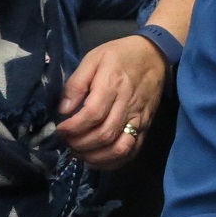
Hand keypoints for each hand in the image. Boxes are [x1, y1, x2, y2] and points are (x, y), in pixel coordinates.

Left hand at [55, 36, 166, 169]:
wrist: (155, 56)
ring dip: (96, 156)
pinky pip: (131, 151)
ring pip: (119, 148)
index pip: (92, 114)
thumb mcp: (93, 58)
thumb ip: (77, 84)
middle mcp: (127, 105)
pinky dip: (113, 161)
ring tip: (79, 153)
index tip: (60, 130)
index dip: (73, 127)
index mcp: (112, 85)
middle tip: (67, 142)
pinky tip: (97, 159)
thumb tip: (63, 109)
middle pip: (104, 134)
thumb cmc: (120, 55)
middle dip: (80, 144)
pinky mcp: (145, 127)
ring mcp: (138, 119)